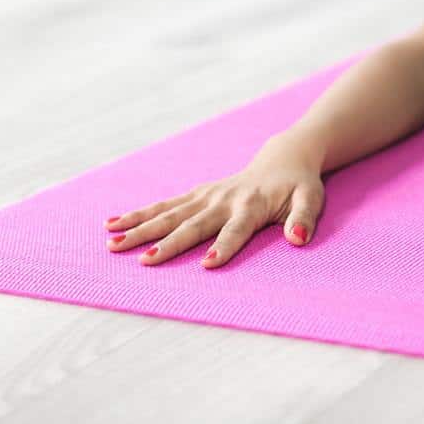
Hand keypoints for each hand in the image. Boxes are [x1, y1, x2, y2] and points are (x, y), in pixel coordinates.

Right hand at [103, 129, 326, 266]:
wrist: (284, 159)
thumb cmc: (299, 186)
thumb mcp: (311, 199)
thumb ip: (304, 219)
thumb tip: (297, 239)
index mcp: (252, 205)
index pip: (236, 230)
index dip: (224, 247)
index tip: (207, 265)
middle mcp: (224, 200)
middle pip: (193, 224)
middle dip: (168, 243)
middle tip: (144, 261)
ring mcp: (206, 196)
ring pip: (169, 213)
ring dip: (141, 228)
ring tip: (113, 244)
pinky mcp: (196, 194)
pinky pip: (164, 205)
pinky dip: (138, 214)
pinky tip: (111, 224)